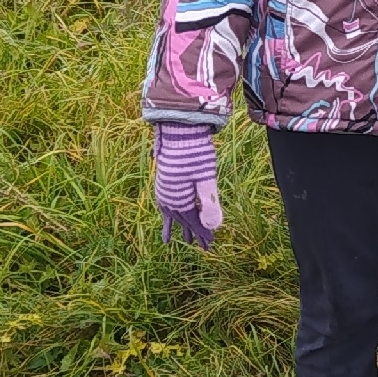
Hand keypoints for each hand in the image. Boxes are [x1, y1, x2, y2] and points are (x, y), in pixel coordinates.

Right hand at [152, 123, 219, 247]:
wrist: (179, 130)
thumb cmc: (196, 153)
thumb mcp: (206, 178)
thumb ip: (209, 203)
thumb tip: (213, 227)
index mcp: (179, 199)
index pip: (192, 222)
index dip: (203, 233)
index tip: (211, 243)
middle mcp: (168, 197)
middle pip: (183, 220)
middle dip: (194, 232)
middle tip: (204, 247)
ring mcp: (164, 189)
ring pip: (173, 213)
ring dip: (180, 226)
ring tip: (180, 241)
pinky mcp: (164, 181)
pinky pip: (165, 203)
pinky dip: (168, 213)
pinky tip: (169, 216)